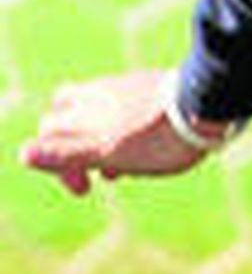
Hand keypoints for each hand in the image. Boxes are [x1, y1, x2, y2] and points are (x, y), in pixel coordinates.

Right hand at [19, 69, 214, 195]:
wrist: (205, 107)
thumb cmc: (156, 137)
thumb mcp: (106, 152)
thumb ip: (65, 154)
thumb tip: (23, 155)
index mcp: (80, 114)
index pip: (46, 138)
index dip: (57, 167)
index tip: (84, 189)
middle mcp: (93, 96)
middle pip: (65, 120)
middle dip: (75, 149)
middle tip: (102, 176)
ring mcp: (121, 88)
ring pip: (95, 112)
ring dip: (102, 140)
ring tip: (125, 165)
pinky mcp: (147, 84)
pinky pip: (125, 106)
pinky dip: (126, 127)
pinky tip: (149, 143)